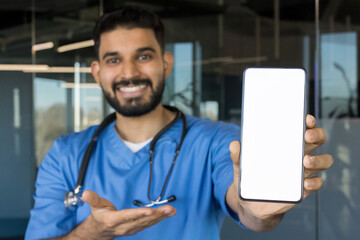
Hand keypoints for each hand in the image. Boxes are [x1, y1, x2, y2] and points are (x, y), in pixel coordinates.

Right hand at [77, 190, 175, 238]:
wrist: (101, 231)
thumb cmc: (100, 216)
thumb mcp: (95, 206)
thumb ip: (92, 199)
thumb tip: (86, 193)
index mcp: (113, 220)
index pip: (127, 216)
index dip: (138, 214)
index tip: (149, 211)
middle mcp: (124, 226)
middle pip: (142, 220)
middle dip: (156, 215)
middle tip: (168, 209)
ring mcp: (132, 228)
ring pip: (148, 223)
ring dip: (161, 217)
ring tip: (171, 210)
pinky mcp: (137, 228)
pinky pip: (150, 223)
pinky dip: (160, 218)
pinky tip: (168, 213)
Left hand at [227, 114, 332, 230]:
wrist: (252, 203)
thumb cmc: (250, 177)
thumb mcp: (241, 165)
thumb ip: (238, 155)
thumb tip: (234, 144)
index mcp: (286, 144)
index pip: (303, 128)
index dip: (309, 122)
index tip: (306, 119)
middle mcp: (299, 154)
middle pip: (319, 140)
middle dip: (317, 135)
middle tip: (306, 137)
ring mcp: (303, 171)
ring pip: (324, 161)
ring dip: (318, 159)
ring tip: (305, 161)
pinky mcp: (303, 188)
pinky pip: (317, 183)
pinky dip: (314, 182)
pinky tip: (305, 183)